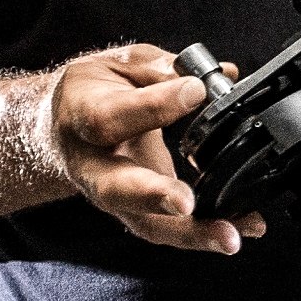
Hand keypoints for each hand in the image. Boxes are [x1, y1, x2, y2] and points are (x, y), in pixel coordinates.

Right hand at [39, 47, 258, 254]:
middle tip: (187, 203)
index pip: (110, 117)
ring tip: (229, 235)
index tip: (197, 91)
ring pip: (144, 224)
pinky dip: (202, 234)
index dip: (153, 105)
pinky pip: (166, 230)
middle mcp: (90, 165)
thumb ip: (159, 70)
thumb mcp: (120, 65)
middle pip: (115, 188)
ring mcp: (112, 197)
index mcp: (80, 116)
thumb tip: (208, 77)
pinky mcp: (135, 213)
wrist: (64, 127)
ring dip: (188, 232)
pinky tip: (236, 232)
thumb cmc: (95, 92)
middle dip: (153, 195)